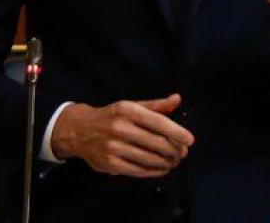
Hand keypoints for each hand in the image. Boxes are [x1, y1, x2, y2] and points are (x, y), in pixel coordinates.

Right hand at [50, 94, 193, 176]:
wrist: (79, 131)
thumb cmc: (112, 117)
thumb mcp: (131, 106)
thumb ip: (156, 105)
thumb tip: (177, 99)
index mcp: (128, 110)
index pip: (159, 122)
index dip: (177, 132)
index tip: (190, 140)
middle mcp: (120, 128)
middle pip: (156, 142)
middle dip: (174, 150)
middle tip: (183, 153)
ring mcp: (113, 147)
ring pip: (149, 158)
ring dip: (166, 162)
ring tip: (174, 161)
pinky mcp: (110, 164)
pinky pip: (138, 170)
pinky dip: (153, 171)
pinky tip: (161, 168)